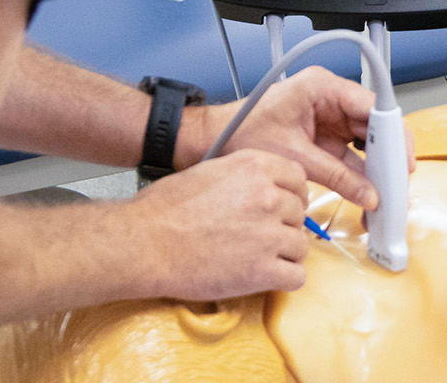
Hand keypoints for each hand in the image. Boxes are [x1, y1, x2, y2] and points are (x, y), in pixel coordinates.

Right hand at [132, 149, 309, 298]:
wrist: (146, 242)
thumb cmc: (167, 208)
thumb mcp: (211, 171)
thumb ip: (246, 178)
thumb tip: (268, 190)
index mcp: (255, 167)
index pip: (299, 179)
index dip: (291, 195)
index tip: (282, 207)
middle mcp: (269, 196)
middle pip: (299, 214)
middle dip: (283, 226)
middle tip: (259, 236)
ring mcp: (269, 234)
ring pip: (300, 246)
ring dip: (283, 254)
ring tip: (255, 257)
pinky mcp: (264, 271)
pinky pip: (296, 277)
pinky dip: (283, 279)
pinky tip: (262, 275)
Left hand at [187, 68, 415, 209]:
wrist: (216, 137)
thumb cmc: (242, 131)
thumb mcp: (293, 156)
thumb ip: (335, 175)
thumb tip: (369, 195)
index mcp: (322, 87)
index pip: (372, 106)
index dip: (392, 134)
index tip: (401, 161)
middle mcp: (331, 98)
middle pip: (375, 125)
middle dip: (389, 157)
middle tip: (398, 186)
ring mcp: (330, 118)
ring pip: (368, 143)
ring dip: (378, 170)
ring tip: (387, 197)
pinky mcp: (326, 137)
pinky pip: (354, 156)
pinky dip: (363, 175)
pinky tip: (370, 194)